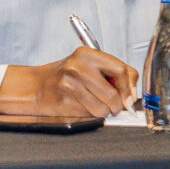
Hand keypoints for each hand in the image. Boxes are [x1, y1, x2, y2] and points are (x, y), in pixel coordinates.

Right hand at [0, 47, 139, 120]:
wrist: (37, 85)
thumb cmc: (67, 76)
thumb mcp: (90, 65)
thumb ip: (115, 73)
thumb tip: (131, 95)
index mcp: (86, 54)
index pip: (120, 70)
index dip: (129, 87)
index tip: (129, 97)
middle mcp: (77, 66)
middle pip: (113, 93)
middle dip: (117, 105)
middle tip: (114, 106)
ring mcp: (68, 84)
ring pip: (102, 108)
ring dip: (104, 112)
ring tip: (96, 105)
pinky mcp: (63, 101)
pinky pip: (89, 115)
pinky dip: (91, 114)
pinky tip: (82, 106)